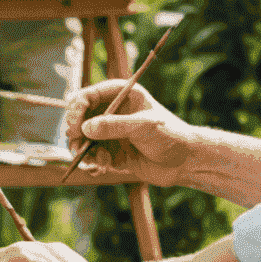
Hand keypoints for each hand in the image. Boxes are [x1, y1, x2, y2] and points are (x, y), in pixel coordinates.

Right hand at [64, 79, 201, 187]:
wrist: (186, 162)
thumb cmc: (170, 136)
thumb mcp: (143, 127)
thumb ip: (114, 126)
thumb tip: (85, 128)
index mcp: (122, 95)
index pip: (90, 95)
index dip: (77, 107)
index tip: (74, 124)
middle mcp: (113, 112)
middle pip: (81, 116)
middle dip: (75, 131)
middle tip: (76, 143)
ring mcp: (111, 132)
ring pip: (83, 138)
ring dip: (82, 149)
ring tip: (92, 160)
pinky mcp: (112, 152)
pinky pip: (92, 155)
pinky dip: (93, 161)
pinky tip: (104, 166)